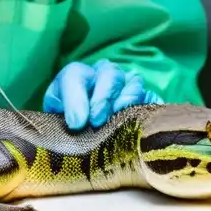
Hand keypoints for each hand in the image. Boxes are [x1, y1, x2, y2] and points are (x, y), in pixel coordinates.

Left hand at [43, 59, 162, 130]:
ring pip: (133, 82)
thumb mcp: (58, 119)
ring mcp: (128, 85)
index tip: (77, 122)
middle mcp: (106, 76)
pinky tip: (138, 124)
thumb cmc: (71, 126)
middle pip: (110, 73)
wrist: (88, 136)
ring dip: (126, 101)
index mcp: (79, 77)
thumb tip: (77, 123)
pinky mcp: (147, 100)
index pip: (75, 75)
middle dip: (103, 97)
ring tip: (118, 123)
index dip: (76, 97)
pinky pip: (152, 97)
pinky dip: (146, 108)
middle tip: (96, 122)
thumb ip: (64, 115)